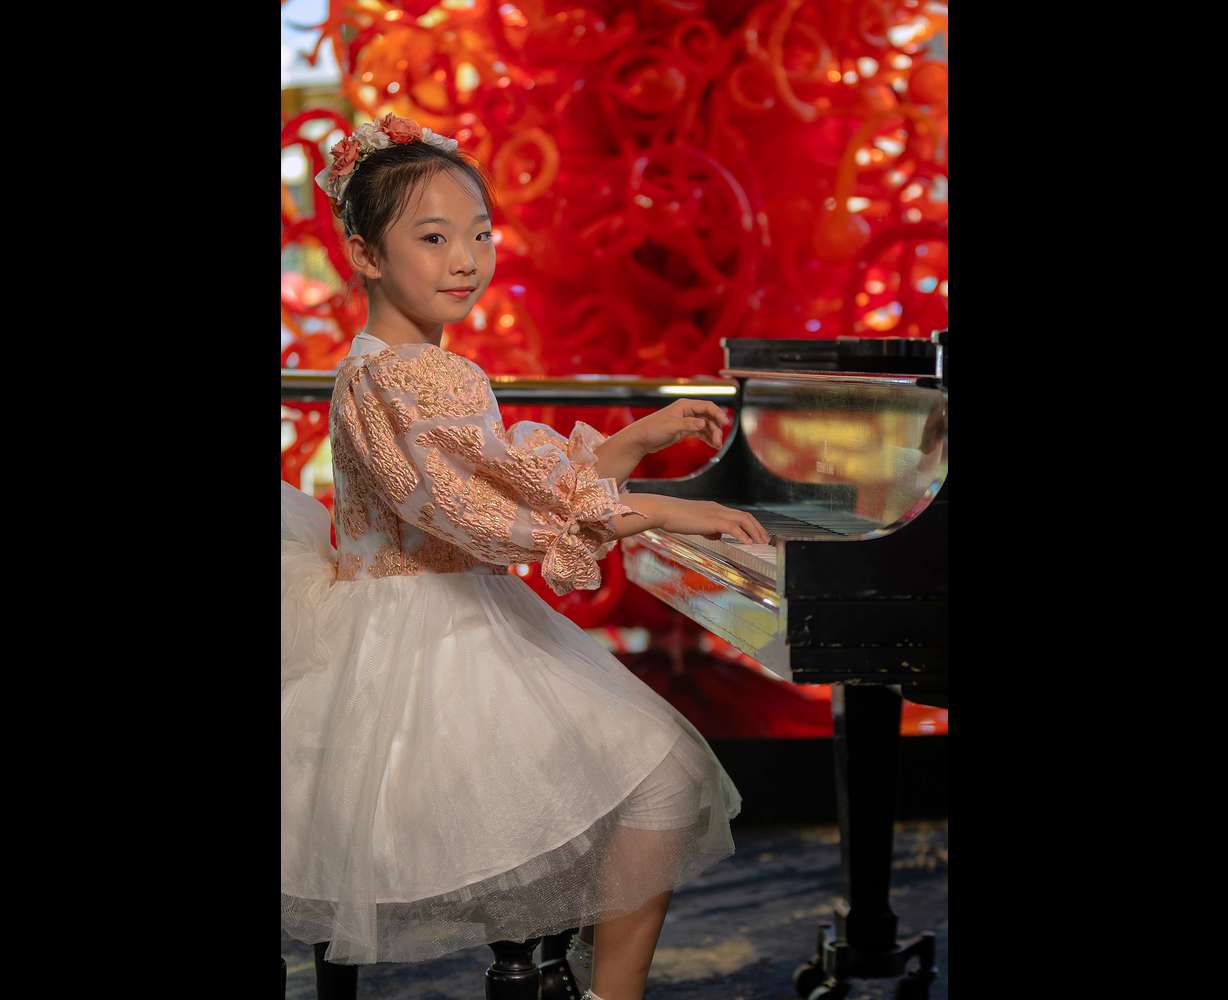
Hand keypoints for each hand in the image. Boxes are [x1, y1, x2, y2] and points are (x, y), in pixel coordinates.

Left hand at [631, 398, 729, 453]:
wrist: (641, 439)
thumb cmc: (653, 429)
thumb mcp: (672, 426)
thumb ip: (689, 424)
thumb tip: (704, 423)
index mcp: (685, 405)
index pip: (707, 406)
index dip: (718, 414)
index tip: (726, 423)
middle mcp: (687, 411)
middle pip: (709, 417)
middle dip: (716, 428)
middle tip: (719, 441)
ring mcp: (686, 421)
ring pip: (706, 426)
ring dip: (713, 434)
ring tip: (717, 445)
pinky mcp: (684, 430)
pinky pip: (700, 432)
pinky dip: (707, 438)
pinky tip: (713, 445)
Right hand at [655, 496, 770, 544]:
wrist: (664, 511)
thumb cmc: (674, 518)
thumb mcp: (694, 524)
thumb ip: (707, 529)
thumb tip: (716, 536)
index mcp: (714, 508)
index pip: (738, 515)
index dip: (750, 524)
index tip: (757, 534)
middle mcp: (718, 508)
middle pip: (746, 516)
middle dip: (757, 528)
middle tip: (765, 540)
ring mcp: (716, 513)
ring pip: (743, 520)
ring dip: (755, 532)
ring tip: (761, 543)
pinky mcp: (712, 520)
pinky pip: (733, 528)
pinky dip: (743, 536)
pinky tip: (748, 544)